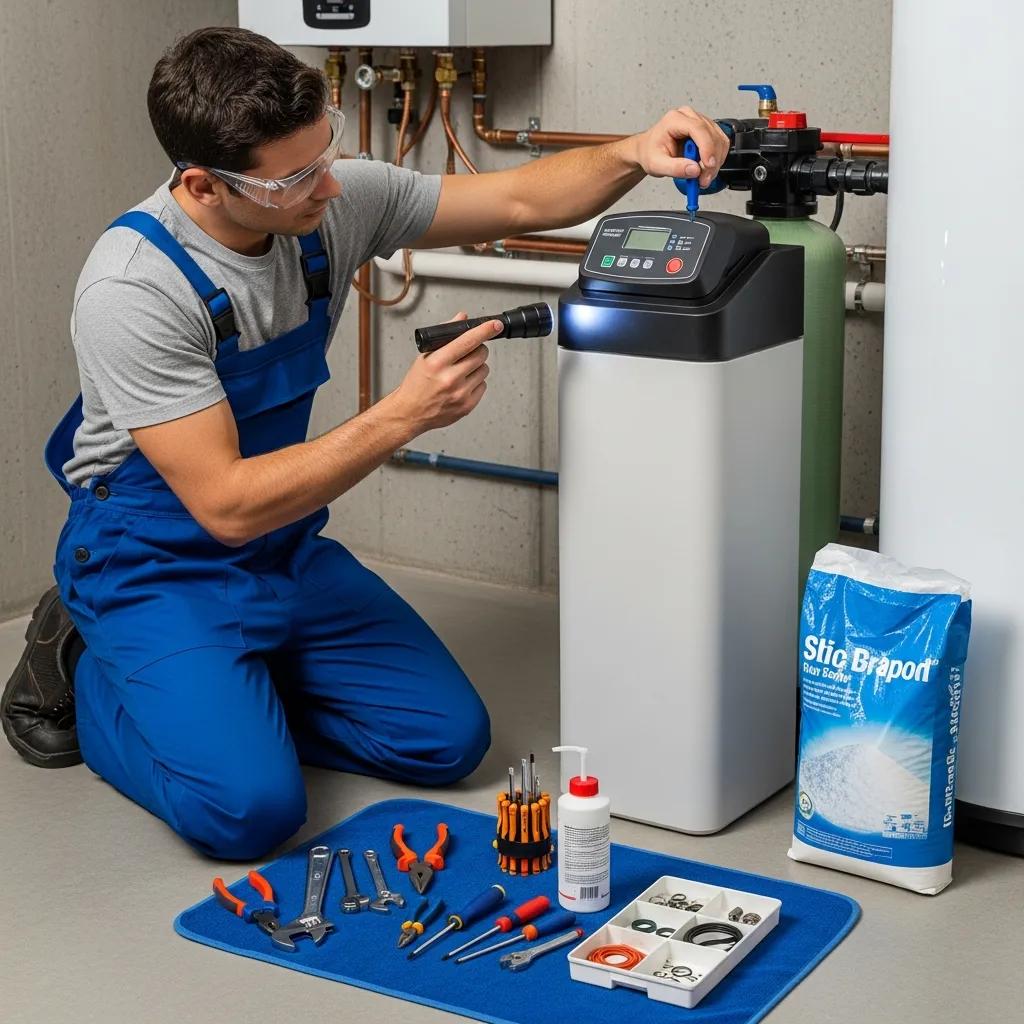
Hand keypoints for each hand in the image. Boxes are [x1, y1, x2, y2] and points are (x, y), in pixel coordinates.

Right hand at [391, 313, 497, 434]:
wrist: (410, 413)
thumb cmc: (416, 384)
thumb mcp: (425, 357)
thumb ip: (445, 336)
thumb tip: (461, 318)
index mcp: (437, 363)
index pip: (467, 341)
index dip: (484, 330)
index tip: (495, 325)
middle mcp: (450, 378)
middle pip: (481, 354)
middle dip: (478, 349)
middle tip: (468, 352)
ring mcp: (460, 393)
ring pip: (484, 370)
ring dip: (477, 367)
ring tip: (462, 371)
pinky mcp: (467, 406)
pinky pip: (483, 385)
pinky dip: (476, 382)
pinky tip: (462, 384)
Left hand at [633, 107, 730, 187]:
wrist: (648, 150)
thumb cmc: (650, 152)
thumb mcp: (656, 164)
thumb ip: (675, 168)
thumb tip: (694, 170)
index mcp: (675, 120)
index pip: (698, 128)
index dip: (707, 147)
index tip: (708, 165)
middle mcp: (689, 117)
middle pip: (711, 135)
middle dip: (712, 160)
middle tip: (703, 179)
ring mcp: (700, 122)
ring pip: (719, 140)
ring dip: (716, 162)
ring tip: (703, 177)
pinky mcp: (707, 131)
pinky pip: (719, 144)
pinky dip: (716, 159)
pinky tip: (705, 169)